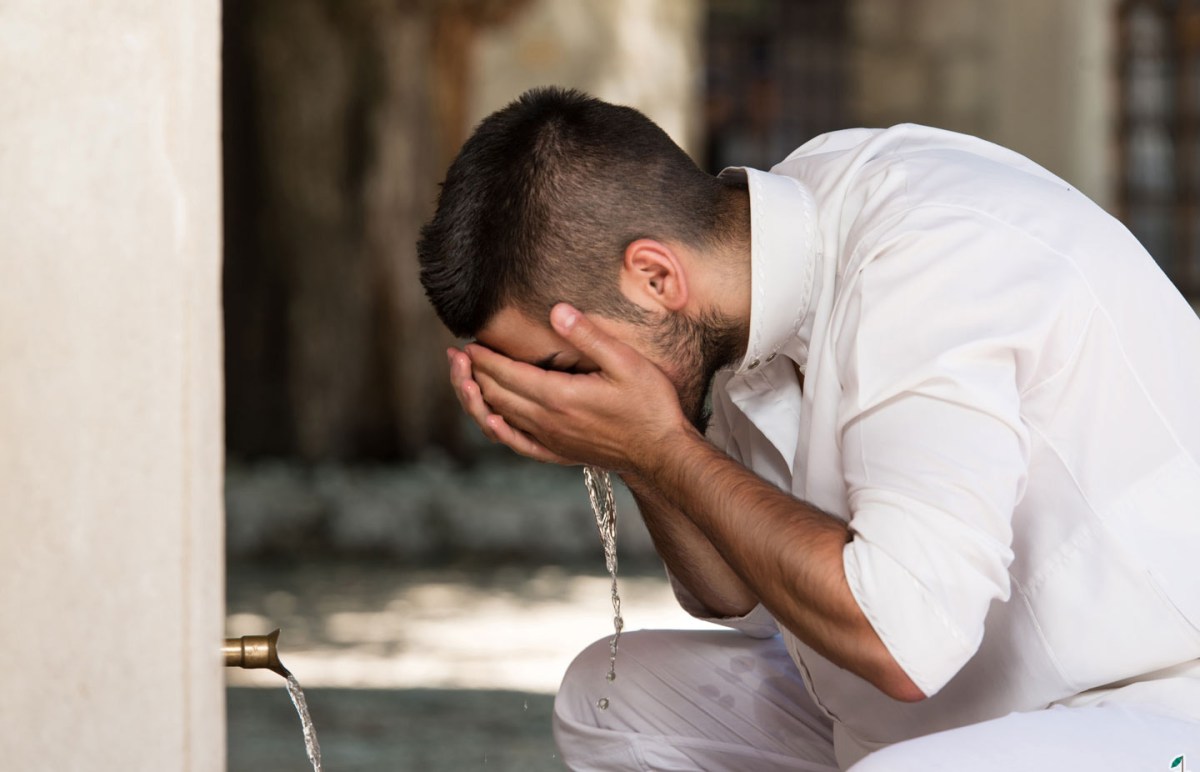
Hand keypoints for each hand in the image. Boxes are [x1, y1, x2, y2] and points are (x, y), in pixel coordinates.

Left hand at [466, 303, 693, 472]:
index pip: (506, 374)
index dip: (484, 358)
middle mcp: (546, 421)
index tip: (469, 343)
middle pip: (494, 396)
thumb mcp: (626, 362)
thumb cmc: (649, 406)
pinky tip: (489, 420)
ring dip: (475, 399)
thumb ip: (589, 336)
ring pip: (498, 419)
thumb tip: (556, 311)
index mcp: (558, 397)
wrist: (661, 454)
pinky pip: (516, 443)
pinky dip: (496, 429)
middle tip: (454, 356)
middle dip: (470, 374)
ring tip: (462, 381)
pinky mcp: (557, 453)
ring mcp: (550, 440)